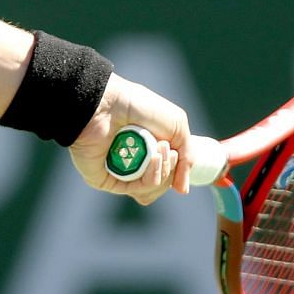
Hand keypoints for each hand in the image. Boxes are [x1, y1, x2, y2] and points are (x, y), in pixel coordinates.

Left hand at [67, 73, 193, 204]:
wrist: (108, 103)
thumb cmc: (139, 107)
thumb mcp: (177, 126)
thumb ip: (187, 158)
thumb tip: (182, 190)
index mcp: (146, 150)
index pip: (167, 174)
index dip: (176, 168)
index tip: (174, 151)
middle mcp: (131, 163)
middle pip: (161, 185)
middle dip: (170, 169)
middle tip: (165, 147)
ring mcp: (118, 172)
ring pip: (150, 190)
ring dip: (163, 172)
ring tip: (159, 149)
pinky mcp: (106, 180)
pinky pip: (136, 189)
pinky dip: (151, 177)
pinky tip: (153, 159)